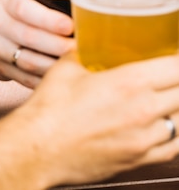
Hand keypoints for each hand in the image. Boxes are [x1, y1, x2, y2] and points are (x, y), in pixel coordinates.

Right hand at [0, 0, 74, 88]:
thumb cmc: (15, 15)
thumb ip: (46, 4)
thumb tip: (86, 10)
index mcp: (7, 2)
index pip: (25, 9)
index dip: (48, 19)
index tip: (70, 26)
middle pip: (29, 38)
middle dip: (59, 45)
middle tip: (82, 49)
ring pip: (29, 62)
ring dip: (55, 66)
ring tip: (77, 64)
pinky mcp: (0, 70)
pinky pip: (26, 79)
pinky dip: (46, 80)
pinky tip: (63, 78)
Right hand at [28, 51, 178, 186]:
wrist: (38, 149)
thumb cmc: (49, 110)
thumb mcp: (67, 67)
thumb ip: (85, 53)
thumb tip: (88, 43)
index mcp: (129, 83)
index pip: (176, 66)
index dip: (178, 57)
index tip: (174, 54)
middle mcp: (143, 111)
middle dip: (178, 80)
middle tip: (170, 73)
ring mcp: (144, 139)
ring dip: (178, 105)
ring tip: (170, 96)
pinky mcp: (139, 159)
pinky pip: (173, 147)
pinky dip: (175, 134)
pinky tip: (166, 125)